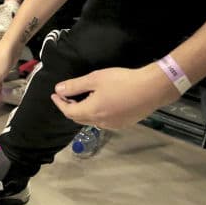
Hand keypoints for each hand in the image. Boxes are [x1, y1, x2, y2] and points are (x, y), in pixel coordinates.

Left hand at [50, 64, 178, 129]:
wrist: (151, 89)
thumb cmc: (122, 81)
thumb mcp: (95, 79)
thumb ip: (75, 86)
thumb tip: (58, 90)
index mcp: (92, 111)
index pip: (68, 112)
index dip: (59, 103)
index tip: (54, 95)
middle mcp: (101, 122)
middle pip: (79, 119)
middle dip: (69, 108)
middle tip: (66, 97)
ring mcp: (113, 125)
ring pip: (91, 121)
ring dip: (83, 112)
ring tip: (81, 99)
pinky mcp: (124, 124)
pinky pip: (103, 122)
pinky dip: (96, 114)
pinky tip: (100, 104)